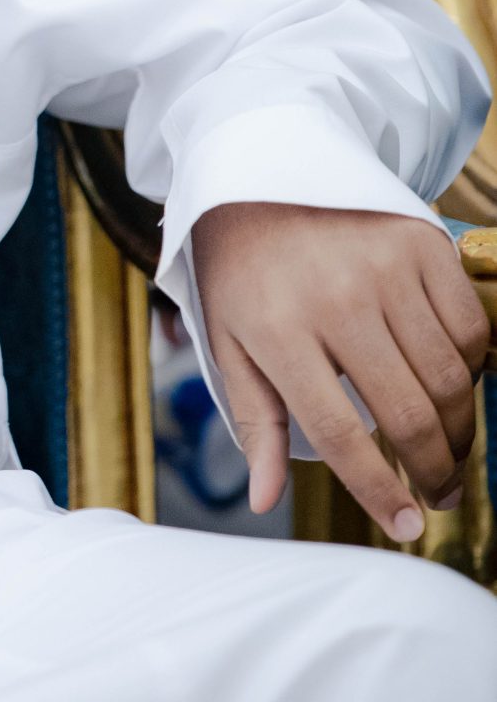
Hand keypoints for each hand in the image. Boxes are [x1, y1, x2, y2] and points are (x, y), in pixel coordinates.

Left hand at [192, 203, 490, 541]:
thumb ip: (256, 420)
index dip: (379, 491)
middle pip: (406, 412)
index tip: (406, 527)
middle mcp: (336, 299)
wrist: (263, 173)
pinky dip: (472, 369)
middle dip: (432, 469)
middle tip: (438, 495)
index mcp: (278, 330)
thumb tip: (265, 498)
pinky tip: (454, 387)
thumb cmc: (243, 270)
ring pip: (448, 377)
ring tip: (449, 452)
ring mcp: (385, 268)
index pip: (340, 432)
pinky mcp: (423, 244)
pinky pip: (470, 328)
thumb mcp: (229, 342)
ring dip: (459, 429)